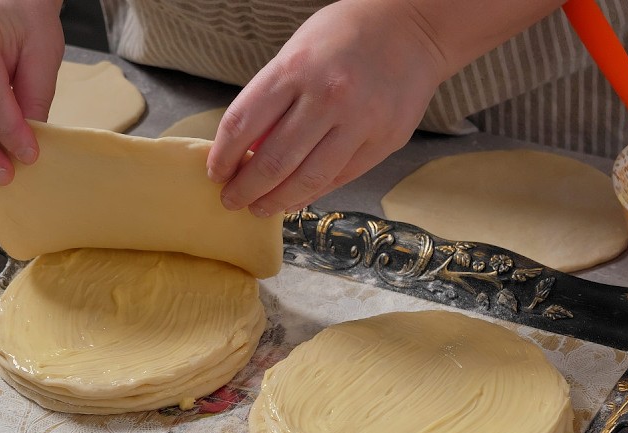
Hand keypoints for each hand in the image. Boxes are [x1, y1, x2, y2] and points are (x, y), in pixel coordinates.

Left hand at [206, 0, 447, 215]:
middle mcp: (327, 97)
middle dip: (245, 189)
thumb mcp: (298, 50)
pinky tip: (294, 199)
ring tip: (260, 208)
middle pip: (272, 161)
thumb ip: (273, 96)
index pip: (242, 124)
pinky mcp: (383, 141)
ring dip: (276, 201)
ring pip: (307, 179)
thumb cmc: (346, 35)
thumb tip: (245, 149)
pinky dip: (311, 194)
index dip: (222, 157)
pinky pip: (339, 178)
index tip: (215, 173)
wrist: (412, 28)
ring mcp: (360, 122)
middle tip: (232, 201)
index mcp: (295, 68)